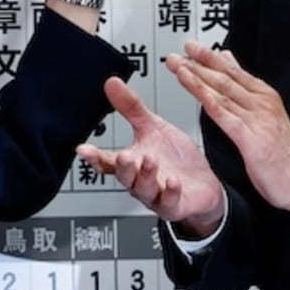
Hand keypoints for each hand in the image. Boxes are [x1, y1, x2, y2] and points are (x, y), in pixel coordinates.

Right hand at [78, 78, 225, 235]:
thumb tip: (112, 83)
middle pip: (124, 176)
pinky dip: (169, 192)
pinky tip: (172, 181)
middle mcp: (140, 180)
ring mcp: (156, 194)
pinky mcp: (174, 206)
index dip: (95, 156)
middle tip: (125, 155)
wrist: (205, 185)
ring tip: (150, 161)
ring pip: (143, 189)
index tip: (84, 149)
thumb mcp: (154, 128)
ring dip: (145, 176)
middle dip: (124, 166)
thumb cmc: (177, 160)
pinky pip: (168, 202)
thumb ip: (132, 109)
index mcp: (133, 161)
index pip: (108, 161)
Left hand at [166, 40, 289, 213]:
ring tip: (177, 64)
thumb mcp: (266, 114)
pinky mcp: (249, 135)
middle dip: (199, 62)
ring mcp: (256, 117)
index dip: (210, 57)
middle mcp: (261, 101)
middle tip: (177, 52)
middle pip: (225, 76)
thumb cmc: (281, 152)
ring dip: (196, 75)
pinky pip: (221, 111)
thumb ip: (246, 90)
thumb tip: (230, 62)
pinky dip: (202, 95)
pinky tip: (189, 85)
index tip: (191, 46)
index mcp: (264, 95)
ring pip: (221, 89)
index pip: (234, 70)